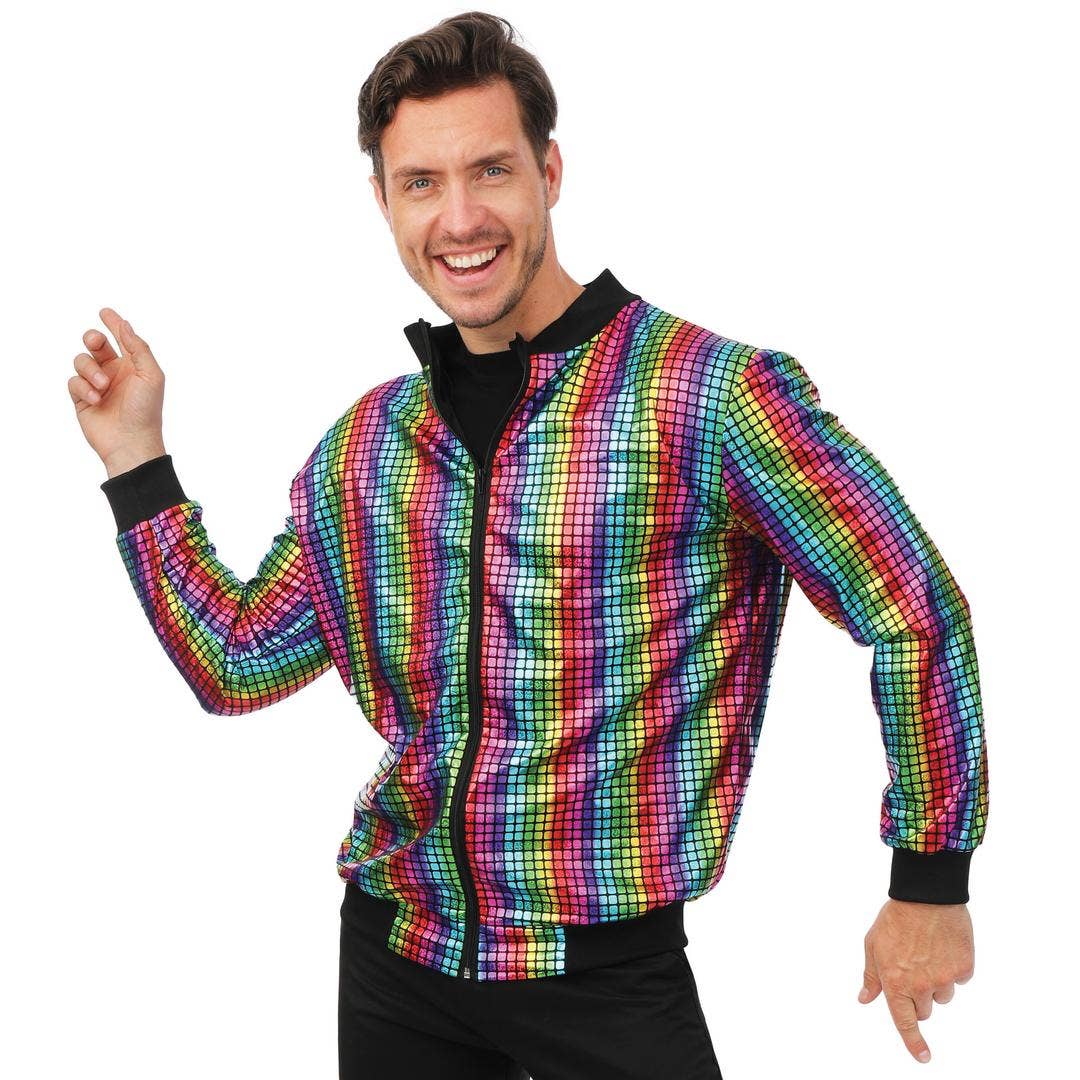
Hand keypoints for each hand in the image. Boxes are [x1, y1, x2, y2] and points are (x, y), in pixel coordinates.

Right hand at [68, 308, 166, 476]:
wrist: (131, 442)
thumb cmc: (146, 410)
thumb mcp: (151, 375)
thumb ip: (138, 348)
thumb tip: (125, 325)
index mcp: (133, 366)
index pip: (121, 339)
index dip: (114, 324)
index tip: (105, 312)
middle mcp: (115, 373)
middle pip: (95, 345)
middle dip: (92, 338)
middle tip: (95, 341)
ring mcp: (97, 385)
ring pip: (82, 361)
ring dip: (90, 370)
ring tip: (103, 386)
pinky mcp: (82, 398)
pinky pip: (73, 381)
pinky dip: (83, 387)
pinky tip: (96, 399)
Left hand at [859, 898, 974, 1063]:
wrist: (926, 895)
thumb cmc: (896, 918)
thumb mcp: (873, 944)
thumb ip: (871, 976)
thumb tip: (865, 998)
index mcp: (895, 981)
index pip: (905, 1021)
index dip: (913, 1042)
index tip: (923, 1057)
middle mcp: (921, 985)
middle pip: (924, 1010)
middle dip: (919, 997)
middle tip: (913, 970)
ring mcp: (944, 978)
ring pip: (943, 996)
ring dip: (936, 983)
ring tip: (928, 953)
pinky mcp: (964, 968)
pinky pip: (960, 979)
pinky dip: (953, 968)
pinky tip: (944, 947)